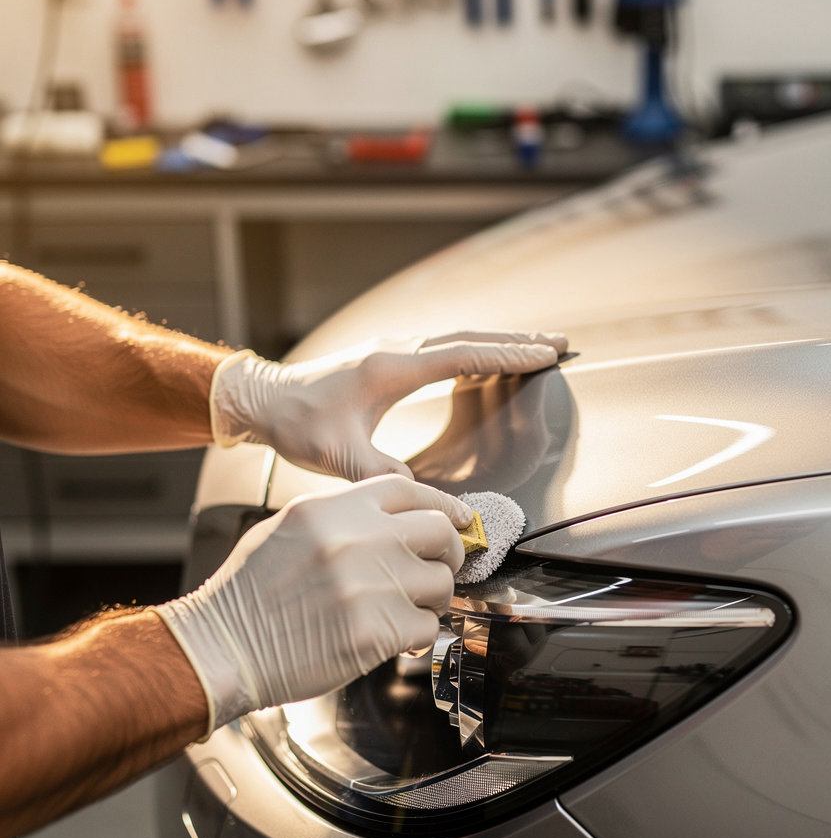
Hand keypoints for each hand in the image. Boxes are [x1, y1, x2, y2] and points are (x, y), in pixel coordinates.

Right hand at [153, 475, 470, 734]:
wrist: (221, 645)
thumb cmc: (250, 591)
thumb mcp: (290, 527)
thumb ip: (344, 516)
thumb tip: (396, 521)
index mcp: (334, 508)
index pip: (410, 489)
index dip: (443, 503)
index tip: (459, 518)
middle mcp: (358, 539)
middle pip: (440, 531)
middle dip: (449, 552)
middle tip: (440, 568)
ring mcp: (369, 585)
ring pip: (441, 583)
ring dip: (434, 599)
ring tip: (410, 609)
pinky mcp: (375, 631)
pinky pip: (425, 627)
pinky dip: (418, 636)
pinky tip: (397, 638)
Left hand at [209, 330, 568, 480]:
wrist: (264, 399)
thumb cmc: (297, 423)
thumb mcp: (336, 455)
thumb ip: (381, 474)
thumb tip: (424, 498)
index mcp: (390, 368)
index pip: (462, 356)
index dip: (507, 355)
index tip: (544, 355)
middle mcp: (396, 351)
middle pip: (469, 339)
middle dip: (517, 342)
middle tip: (559, 344)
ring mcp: (393, 352)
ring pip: (458, 341)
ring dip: (499, 343)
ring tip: (537, 347)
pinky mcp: (389, 360)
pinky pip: (444, 350)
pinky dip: (476, 352)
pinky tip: (489, 363)